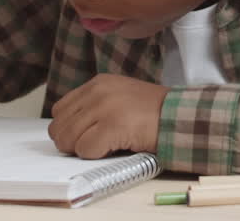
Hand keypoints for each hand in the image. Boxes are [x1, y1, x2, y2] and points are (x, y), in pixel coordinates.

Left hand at [48, 74, 167, 158]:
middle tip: (93, 146)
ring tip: (105, 145)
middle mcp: (97, 92)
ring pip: (68, 139)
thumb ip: (94, 105)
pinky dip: (95, 155)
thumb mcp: (118, 97)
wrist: (180, 115)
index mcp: (97, 83)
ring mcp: (104, 108)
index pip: (60, 110)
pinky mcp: (112, 126)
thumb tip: (68, 130)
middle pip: (59, 127)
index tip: (83, 135)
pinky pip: (85, 149)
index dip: (68, 128)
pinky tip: (113, 148)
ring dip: (83, 149)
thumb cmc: (152, 112)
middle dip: (71, 143)